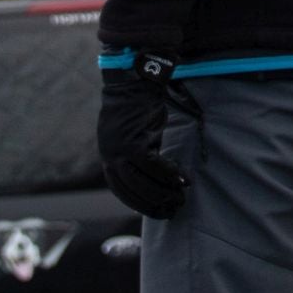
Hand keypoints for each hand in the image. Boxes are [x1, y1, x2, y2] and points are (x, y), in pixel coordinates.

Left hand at [97, 51, 188, 219]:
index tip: (158, 212)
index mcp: (107, 157)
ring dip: (164, 191)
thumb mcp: (133, 136)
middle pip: (132, 190)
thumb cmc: (139, 108)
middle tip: (173, 208)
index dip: (140, 203)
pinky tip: (184, 180)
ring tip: (181, 196)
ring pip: (143, 181)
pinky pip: (154, 165)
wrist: (136, 81)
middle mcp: (110, 156)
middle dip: (154, 203)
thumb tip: (153, 178)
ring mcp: (119, 150)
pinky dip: (170, 174)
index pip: (121, 190)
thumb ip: (137, 157)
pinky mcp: (134, 142)